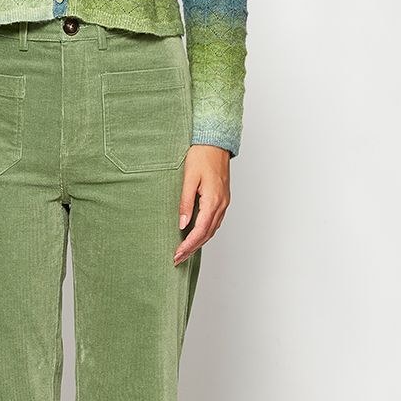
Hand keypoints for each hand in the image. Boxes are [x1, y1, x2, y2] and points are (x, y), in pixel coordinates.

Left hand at [174, 144, 230, 263]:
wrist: (215, 142)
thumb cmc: (201, 156)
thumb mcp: (188, 179)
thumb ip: (185, 202)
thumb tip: (182, 224)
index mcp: (213, 200)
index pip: (200, 230)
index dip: (188, 245)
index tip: (177, 254)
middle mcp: (221, 204)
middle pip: (207, 234)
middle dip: (192, 248)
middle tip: (177, 259)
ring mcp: (224, 202)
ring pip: (212, 229)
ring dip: (199, 242)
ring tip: (185, 251)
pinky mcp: (222, 199)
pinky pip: (215, 221)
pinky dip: (205, 232)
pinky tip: (196, 235)